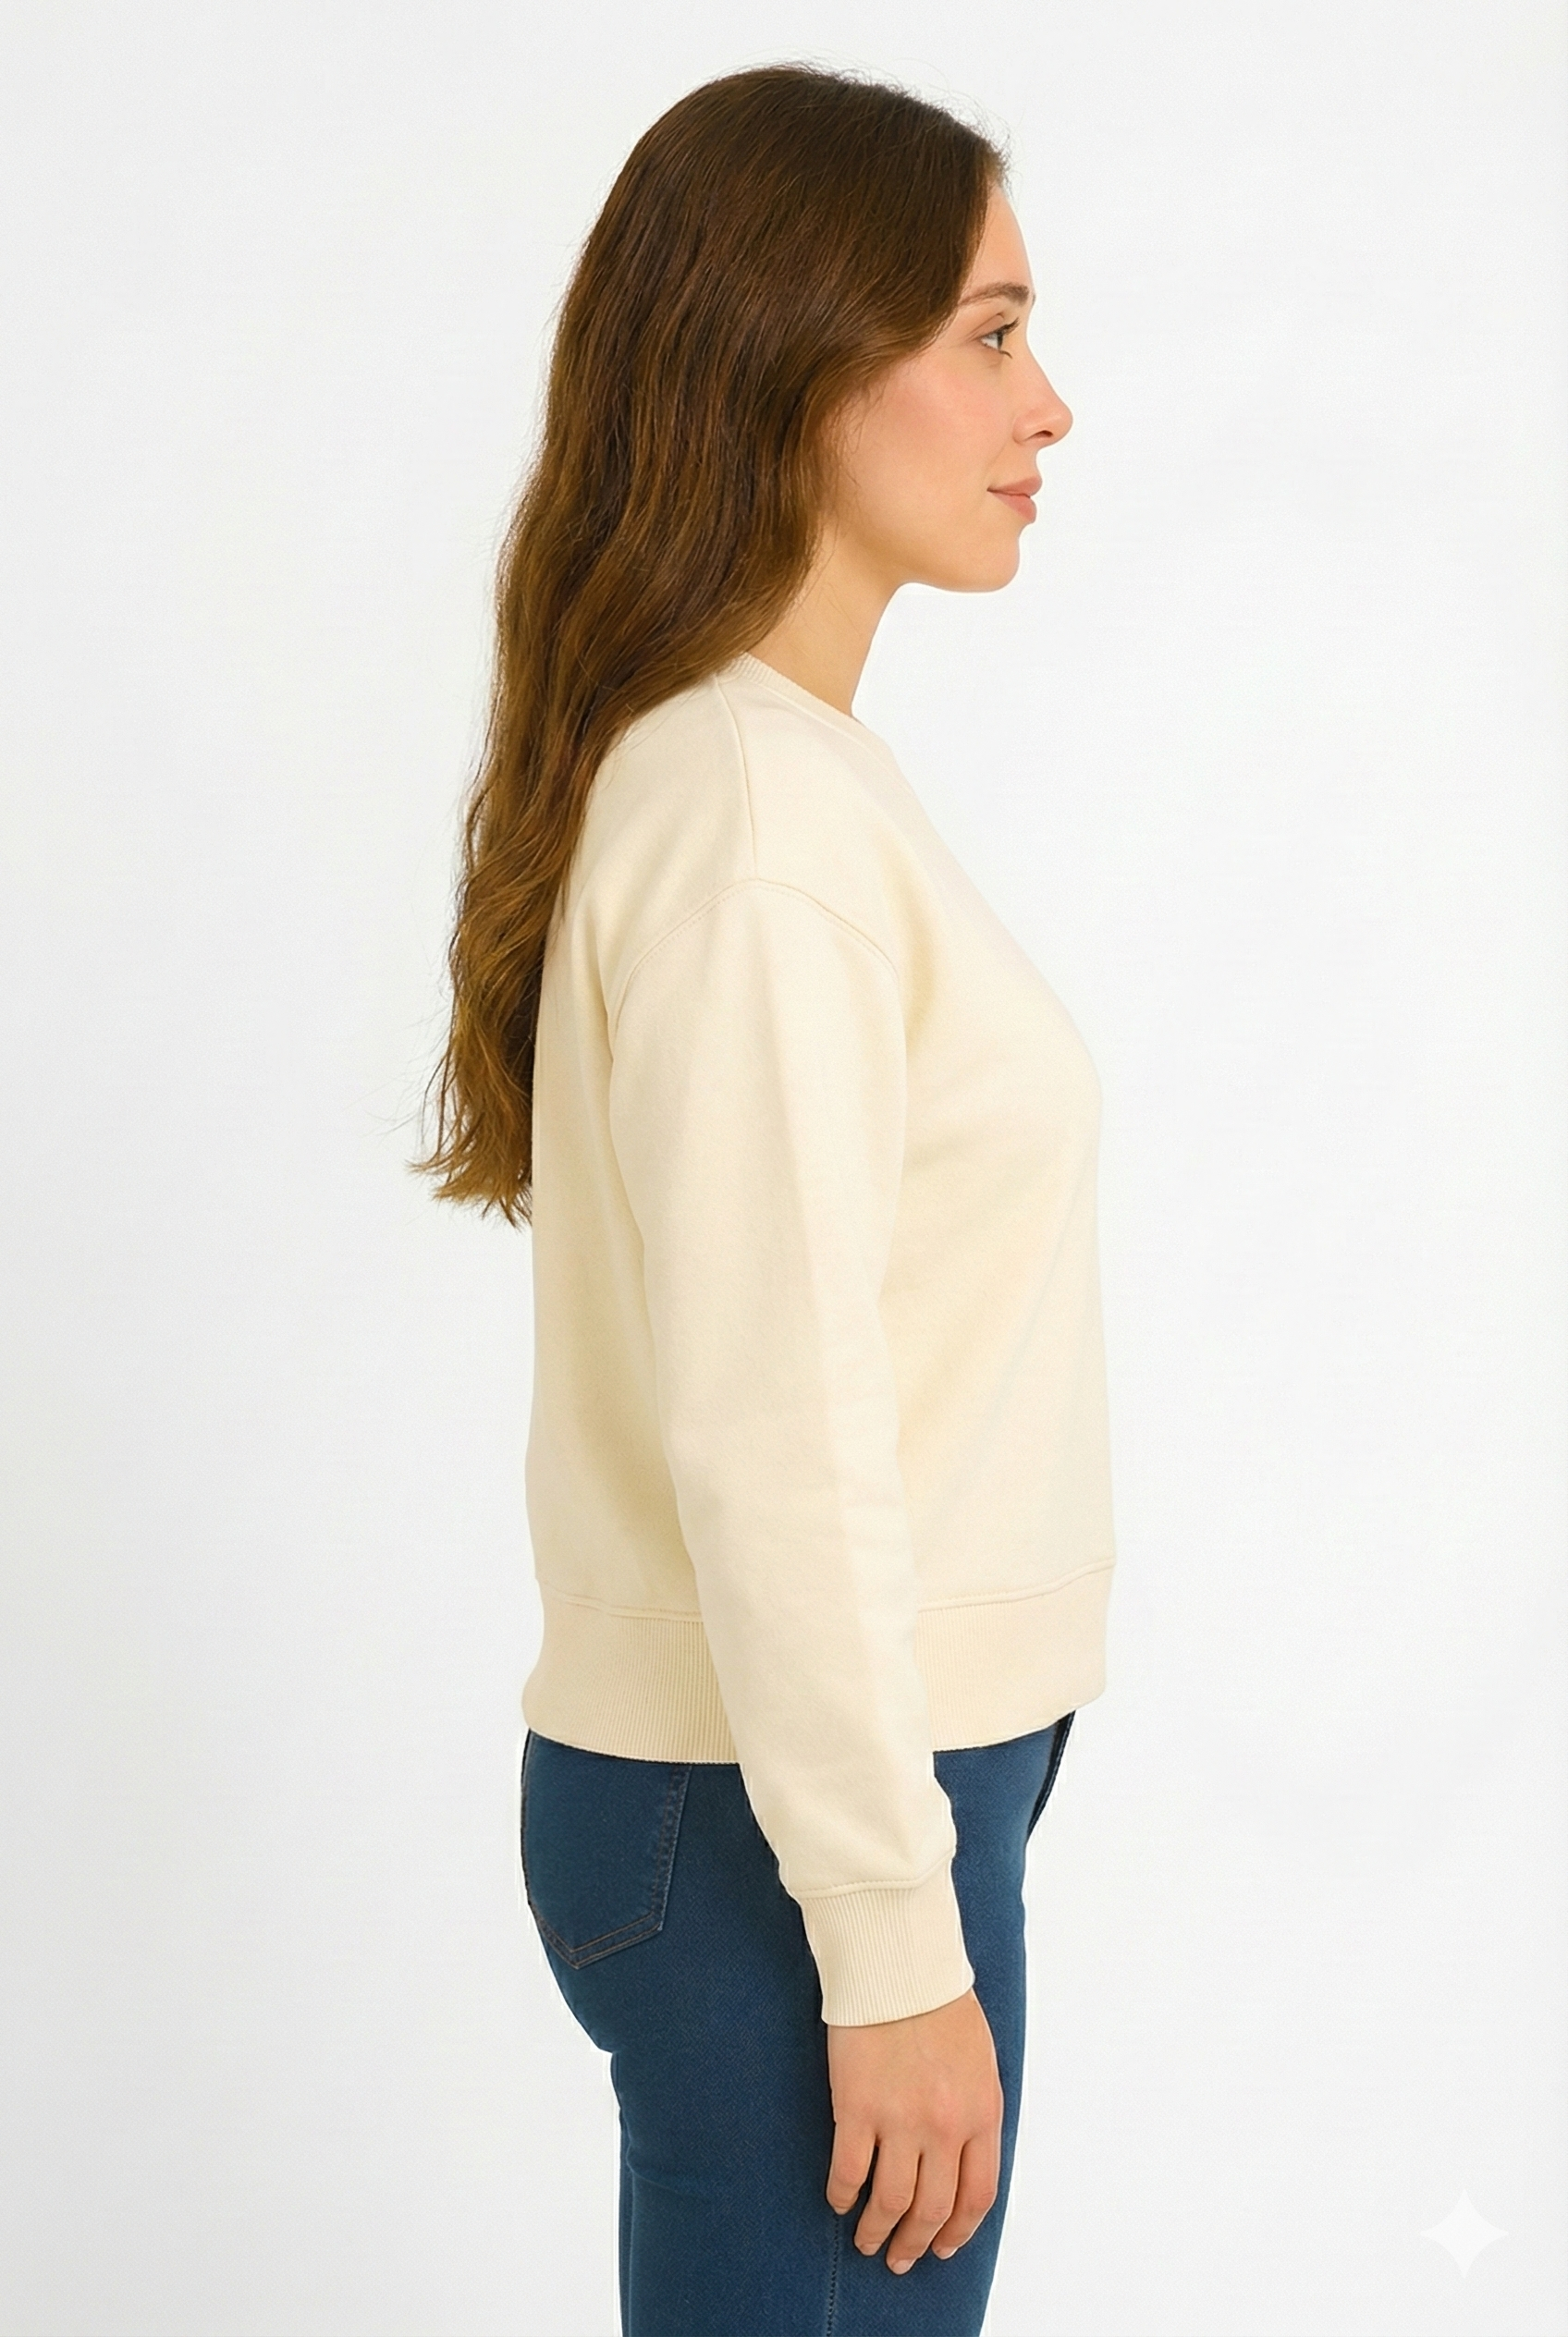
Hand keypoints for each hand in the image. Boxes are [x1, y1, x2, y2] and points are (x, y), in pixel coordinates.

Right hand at [824, 1987, 1003, 2275]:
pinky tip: (839, 2201)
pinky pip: (849, 2171)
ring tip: (867, 2240)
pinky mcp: (857, 2107)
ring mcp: (900, 2119)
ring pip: (891, 2202)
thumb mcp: (981, 2062)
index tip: (943, 2246)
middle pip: (932, 2209)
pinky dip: (842, 2195)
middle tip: (901, 2256)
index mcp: (982, 2113)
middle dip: (916, 2242)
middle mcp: (945, 2126)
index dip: (958, 2231)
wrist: (898, 1962)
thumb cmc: (940, 2002)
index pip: (977, 2197)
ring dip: (877, 2230)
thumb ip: (975, 2113)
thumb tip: (961, 2160)